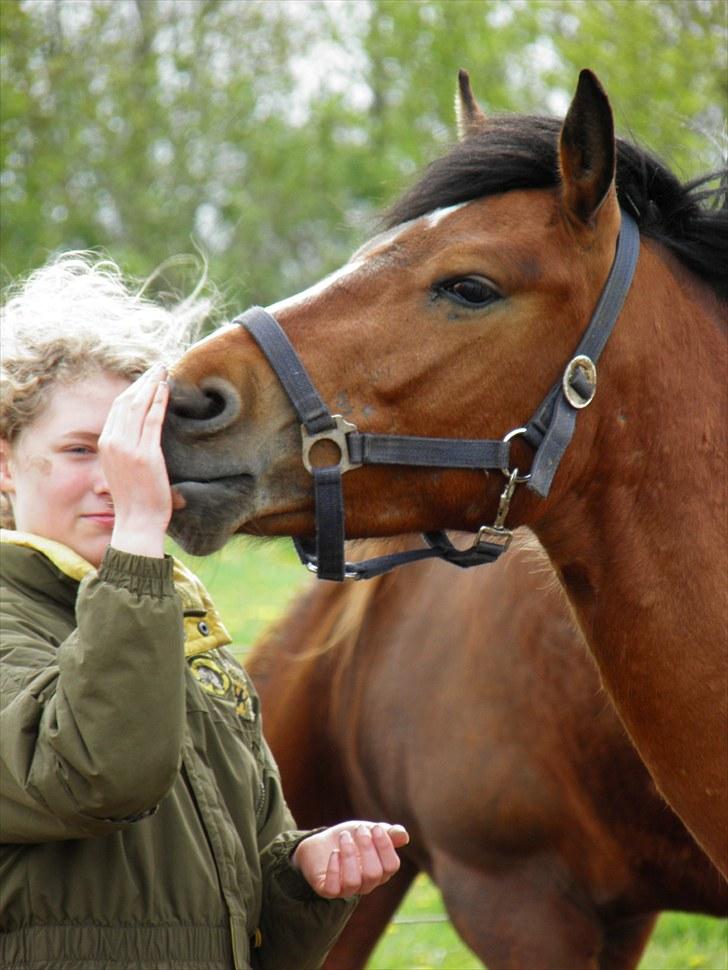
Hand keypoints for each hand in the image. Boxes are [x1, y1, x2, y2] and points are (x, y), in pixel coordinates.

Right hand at [98, 363, 172, 558]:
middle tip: (157, 368)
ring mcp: (128, 448)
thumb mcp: (125, 470)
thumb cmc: (136, 501)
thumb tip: (142, 437)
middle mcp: (113, 443)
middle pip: (126, 402)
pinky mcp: (146, 454)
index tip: (146, 379)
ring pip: (138, 406)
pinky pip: (152, 420)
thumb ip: (129, 450)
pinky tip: (166, 389)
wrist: (137, 522)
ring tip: (163, 372)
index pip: (118, 409)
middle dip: (142, 382)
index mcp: (106, 445)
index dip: (132, 390)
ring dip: (151, 385)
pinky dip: (159, 401)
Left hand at [292, 821, 408, 898]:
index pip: (391, 866)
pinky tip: (333, 853)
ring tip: (344, 837)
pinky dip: (333, 868)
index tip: (375, 828)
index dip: (385, 847)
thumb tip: (404, 836)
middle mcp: (366, 884)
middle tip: (358, 830)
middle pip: (374, 874)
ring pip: (353, 881)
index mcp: (380, 870)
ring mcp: (347, 889)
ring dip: (349, 854)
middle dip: (367, 848)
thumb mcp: (370, 831)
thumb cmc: (350, 837)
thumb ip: (388, 833)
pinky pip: (332, 889)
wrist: (321, 842)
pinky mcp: (327, 889)